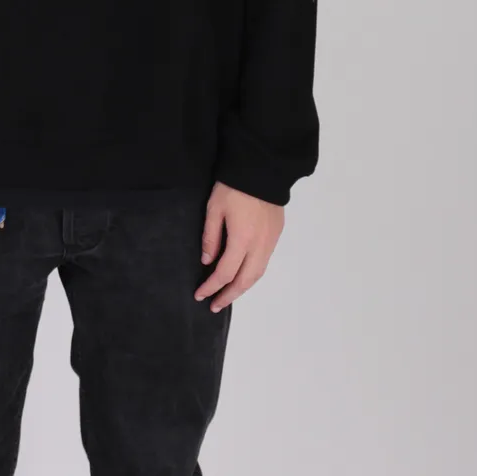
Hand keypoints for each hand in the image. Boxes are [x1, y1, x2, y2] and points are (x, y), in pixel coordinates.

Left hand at [194, 181, 284, 311]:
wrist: (262, 170)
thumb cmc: (233, 187)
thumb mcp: (214, 208)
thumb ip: (210, 237)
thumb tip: (207, 261)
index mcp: (242, 240)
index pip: (225, 272)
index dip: (211, 286)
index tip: (199, 294)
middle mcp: (259, 246)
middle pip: (245, 281)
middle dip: (228, 296)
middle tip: (214, 305)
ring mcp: (270, 241)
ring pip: (257, 274)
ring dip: (242, 288)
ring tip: (228, 295)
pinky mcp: (276, 235)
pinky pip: (264, 262)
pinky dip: (252, 275)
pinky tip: (243, 275)